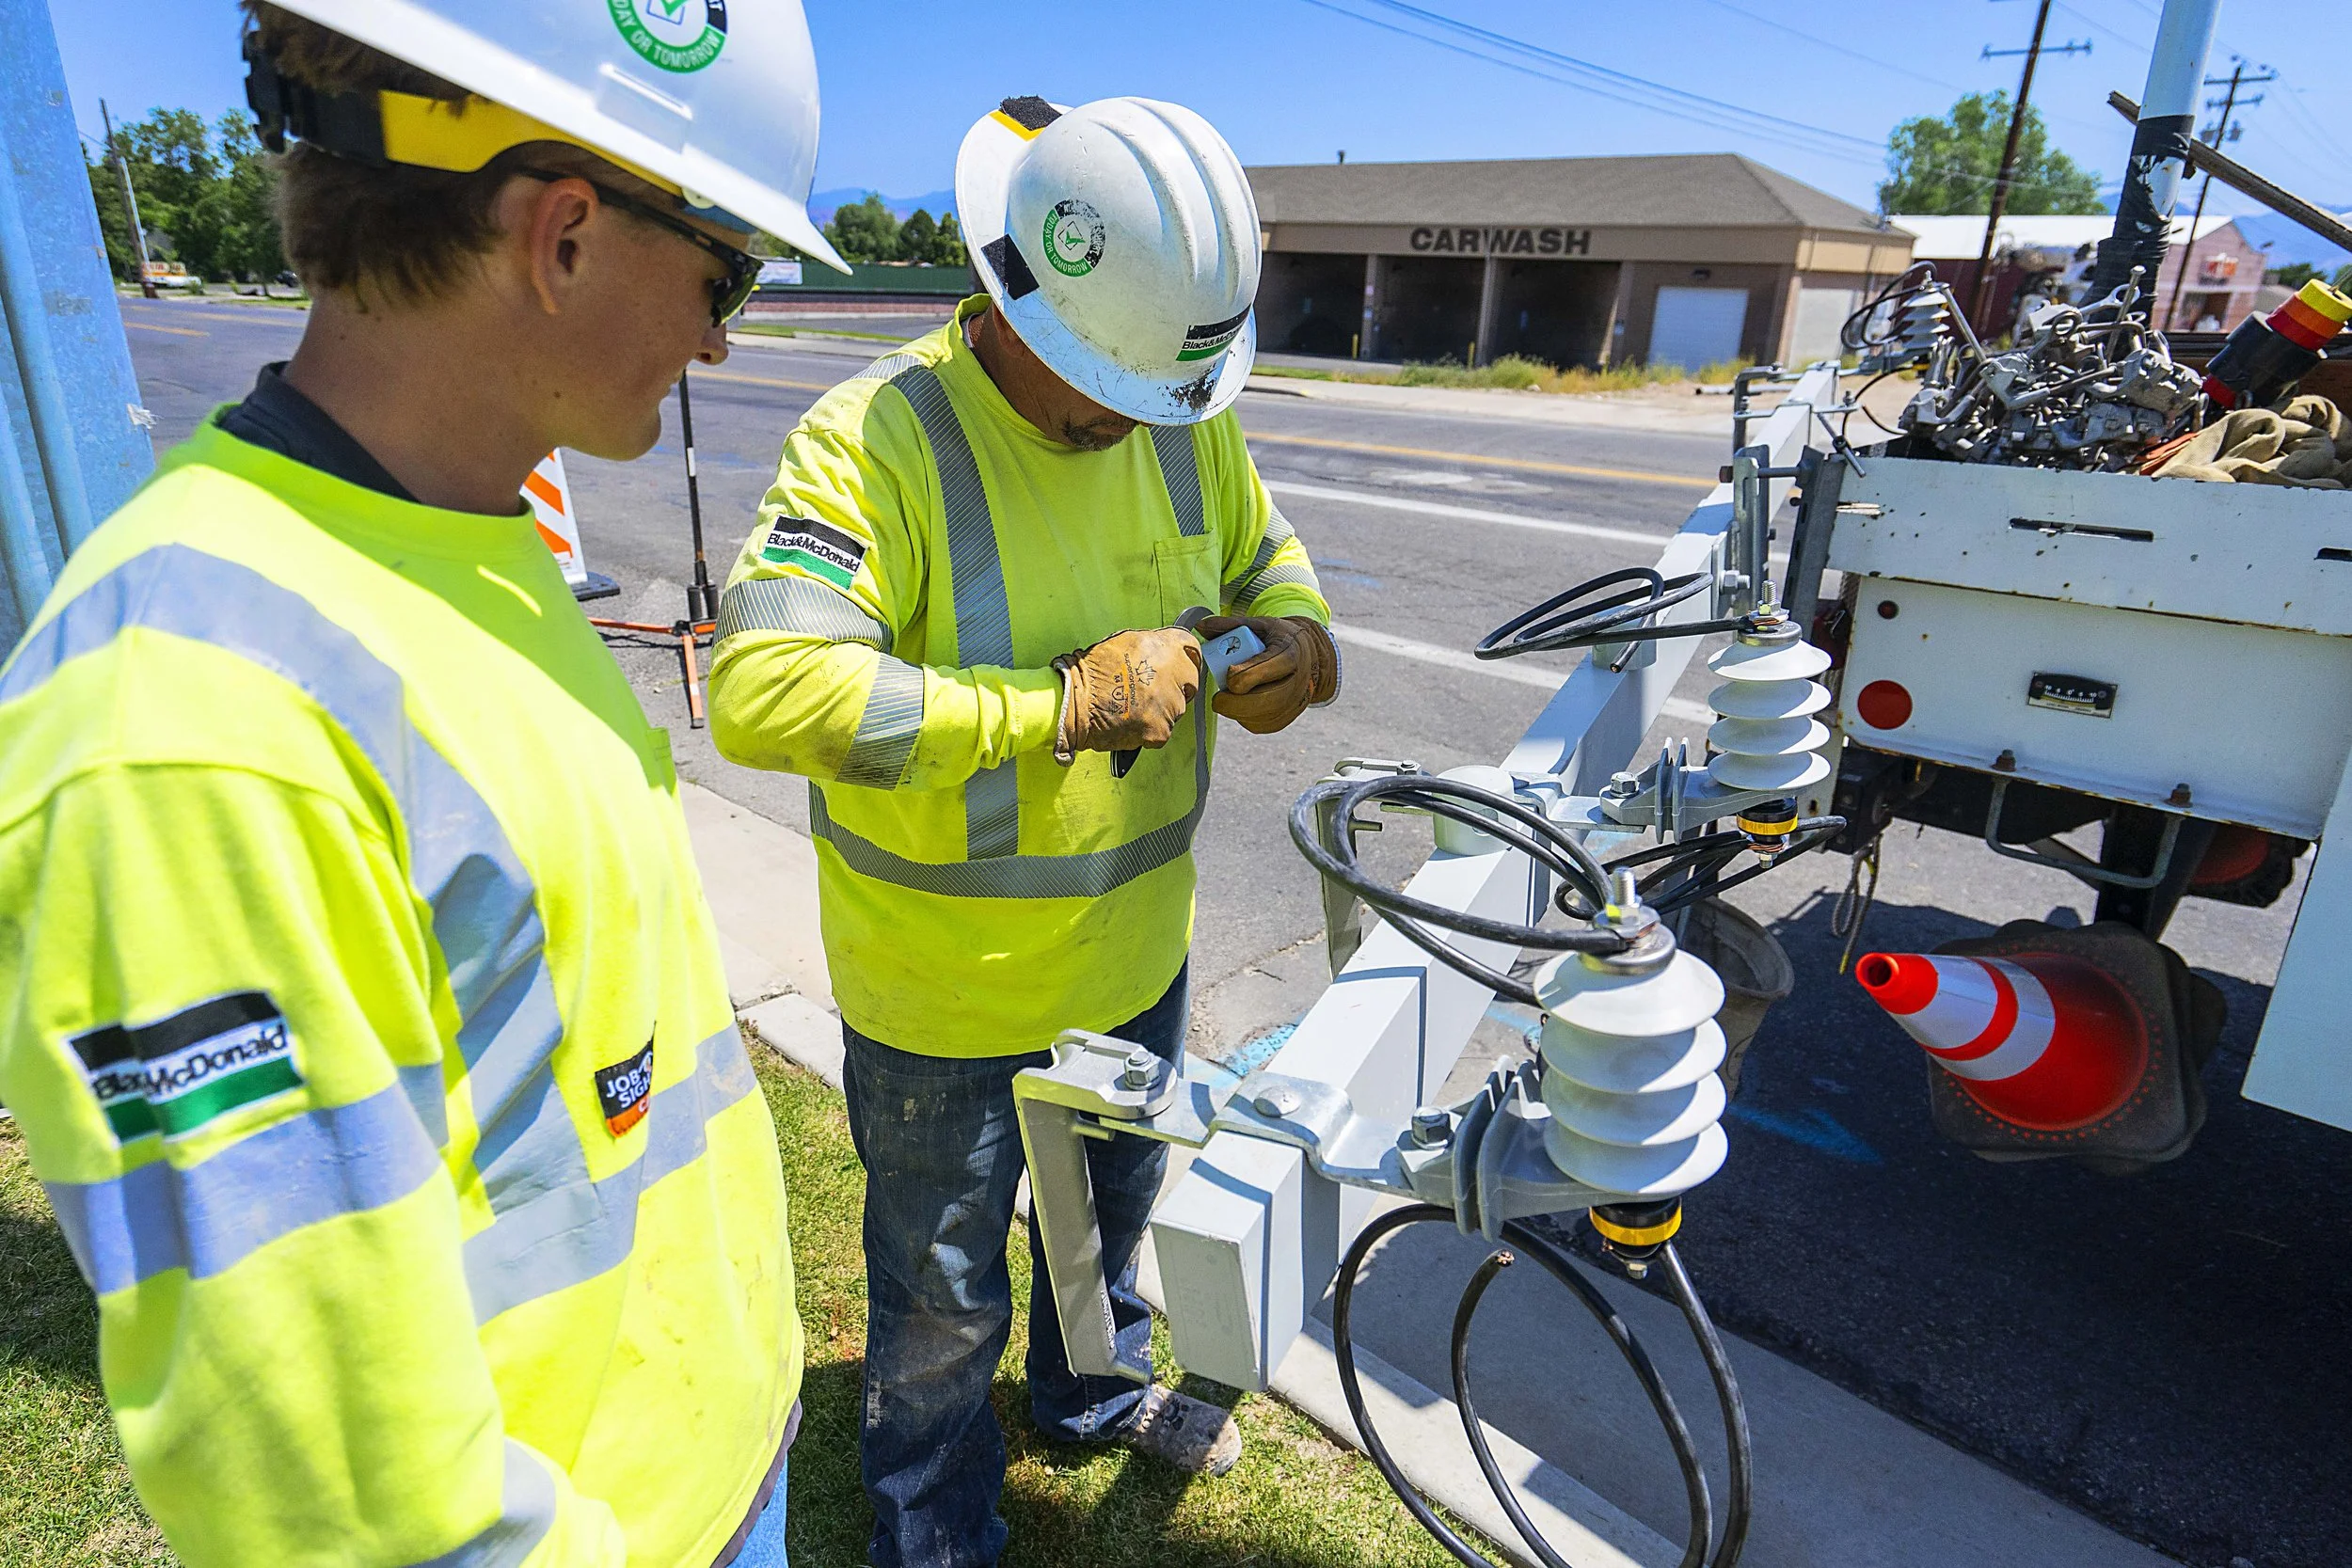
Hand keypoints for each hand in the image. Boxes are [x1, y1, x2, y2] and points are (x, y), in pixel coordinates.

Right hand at [1056, 628, 1205, 754]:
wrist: (1073, 701)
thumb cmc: (1092, 672)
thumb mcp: (1124, 642)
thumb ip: (1152, 645)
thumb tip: (1165, 652)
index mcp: (1164, 646)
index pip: (1191, 648)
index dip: (1184, 659)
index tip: (1179, 667)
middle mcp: (1172, 672)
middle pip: (1189, 681)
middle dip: (1175, 687)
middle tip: (1151, 692)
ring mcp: (1169, 704)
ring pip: (1176, 709)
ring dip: (1161, 710)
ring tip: (1133, 707)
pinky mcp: (1161, 729)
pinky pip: (1162, 731)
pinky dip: (1149, 730)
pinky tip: (1131, 722)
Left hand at [1196, 614, 1338, 733]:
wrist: (1308, 658)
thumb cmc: (1277, 640)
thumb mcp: (1259, 625)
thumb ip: (1229, 626)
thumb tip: (1200, 627)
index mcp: (1288, 655)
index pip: (1260, 671)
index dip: (1237, 676)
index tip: (1228, 672)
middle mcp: (1295, 682)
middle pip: (1261, 701)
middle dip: (1233, 702)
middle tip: (1218, 698)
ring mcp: (1292, 704)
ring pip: (1258, 717)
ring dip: (1236, 710)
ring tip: (1232, 696)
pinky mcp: (1283, 719)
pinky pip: (1257, 725)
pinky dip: (1243, 717)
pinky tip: (1242, 704)